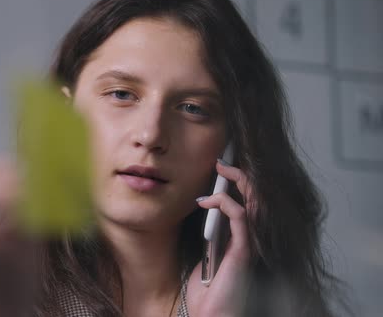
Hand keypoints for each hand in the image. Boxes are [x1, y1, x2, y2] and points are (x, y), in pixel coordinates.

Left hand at [186, 160, 252, 316]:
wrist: (212, 316)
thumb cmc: (208, 293)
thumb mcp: (207, 256)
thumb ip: (212, 235)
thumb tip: (203, 210)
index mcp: (244, 239)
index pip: (250, 203)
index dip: (242, 182)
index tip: (224, 166)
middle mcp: (252, 239)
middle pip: (258, 197)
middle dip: (243, 174)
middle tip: (223, 161)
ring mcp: (251, 244)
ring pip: (255, 202)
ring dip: (239, 180)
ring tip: (221, 169)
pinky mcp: (243, 251)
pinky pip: (240, 217)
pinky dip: (224, 202)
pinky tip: (205, 202)